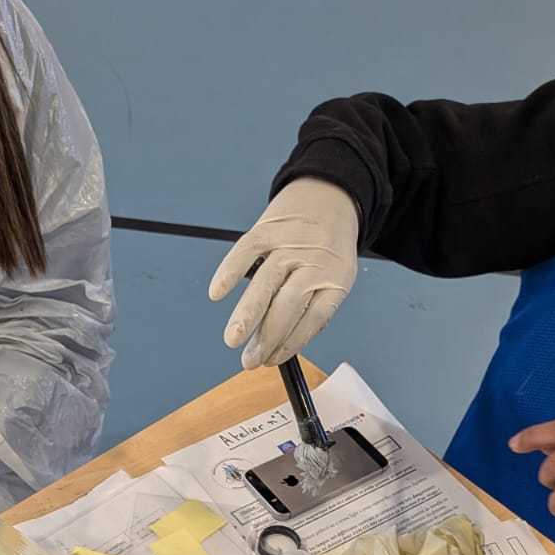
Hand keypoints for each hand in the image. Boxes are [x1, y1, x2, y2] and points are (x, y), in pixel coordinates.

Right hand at [209, 179, 359, 369]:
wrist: (330, 194)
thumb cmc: (328, 247)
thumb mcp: (334, 278)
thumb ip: (311, 308)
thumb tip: (280, 345)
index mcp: (336, 280)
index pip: (314, 319)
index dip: (291, 344)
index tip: (272, 361)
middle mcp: (314, 261)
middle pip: (289, 305)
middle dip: (267, 337)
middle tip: (249, 360)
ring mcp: (290, 243)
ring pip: (267, 282)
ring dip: (248, 313)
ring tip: (233, 338)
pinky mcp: (268, 227)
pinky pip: (247, 250)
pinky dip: (230, 271)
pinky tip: (218, 292)